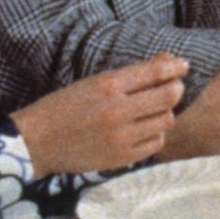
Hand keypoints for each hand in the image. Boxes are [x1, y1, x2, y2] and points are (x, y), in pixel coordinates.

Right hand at [11, 54, 187, 176]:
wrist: (37, 141)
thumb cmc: (64, 106)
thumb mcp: (94, 82)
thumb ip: (132, 74)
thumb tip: (168, 60)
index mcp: (108, 86)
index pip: (155, 73)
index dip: (175, 67)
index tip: (183, 66)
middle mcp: (117, 110)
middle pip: (169, 97)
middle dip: (175, 89)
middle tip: (172, 89)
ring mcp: (121, 136)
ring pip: (166, 120)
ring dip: (165, 113)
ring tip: (153, 111)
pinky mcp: (121, 158)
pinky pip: (156, 142)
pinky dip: (155, 133)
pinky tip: (144, 129)